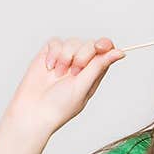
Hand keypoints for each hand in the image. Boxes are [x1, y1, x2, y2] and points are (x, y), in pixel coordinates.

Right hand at [4, 37, 125, 134]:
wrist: (33, 111)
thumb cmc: (60, 106)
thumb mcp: (83, 86)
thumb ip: (99, 67)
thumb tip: (120, 53)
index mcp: (94, 73)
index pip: (106, 51)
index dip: (105, 45)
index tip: (99, 47)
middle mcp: (81, 64)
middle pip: (89, 44)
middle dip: (82, 55)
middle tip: (74, 72)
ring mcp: (65, 59)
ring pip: (73, 42)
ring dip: (66, 56)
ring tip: (58, 74)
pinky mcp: (49, 55)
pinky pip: (56, 42)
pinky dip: (54, 53)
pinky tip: (49, 67)